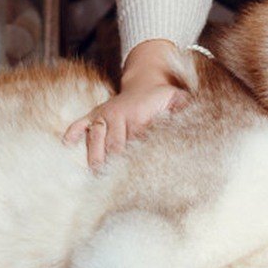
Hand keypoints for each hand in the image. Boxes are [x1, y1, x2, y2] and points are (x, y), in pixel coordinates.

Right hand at [63, 80, 188, 168]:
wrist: (147, 80)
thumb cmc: (165, 98)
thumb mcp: (179, 100)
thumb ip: (185, 112)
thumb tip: (200, 126)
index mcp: (138, 116)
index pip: (134, 142)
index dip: (135, 160)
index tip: (136, 177)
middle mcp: (118, 115)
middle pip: (113, 144)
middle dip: (113, 164)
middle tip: (114, 186)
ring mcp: (104, 114)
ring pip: (96, 138)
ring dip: (95, 157)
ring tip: (96, 176)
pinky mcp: (95, 113)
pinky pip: (80, 122)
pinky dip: (74, 131)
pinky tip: (67, 143)